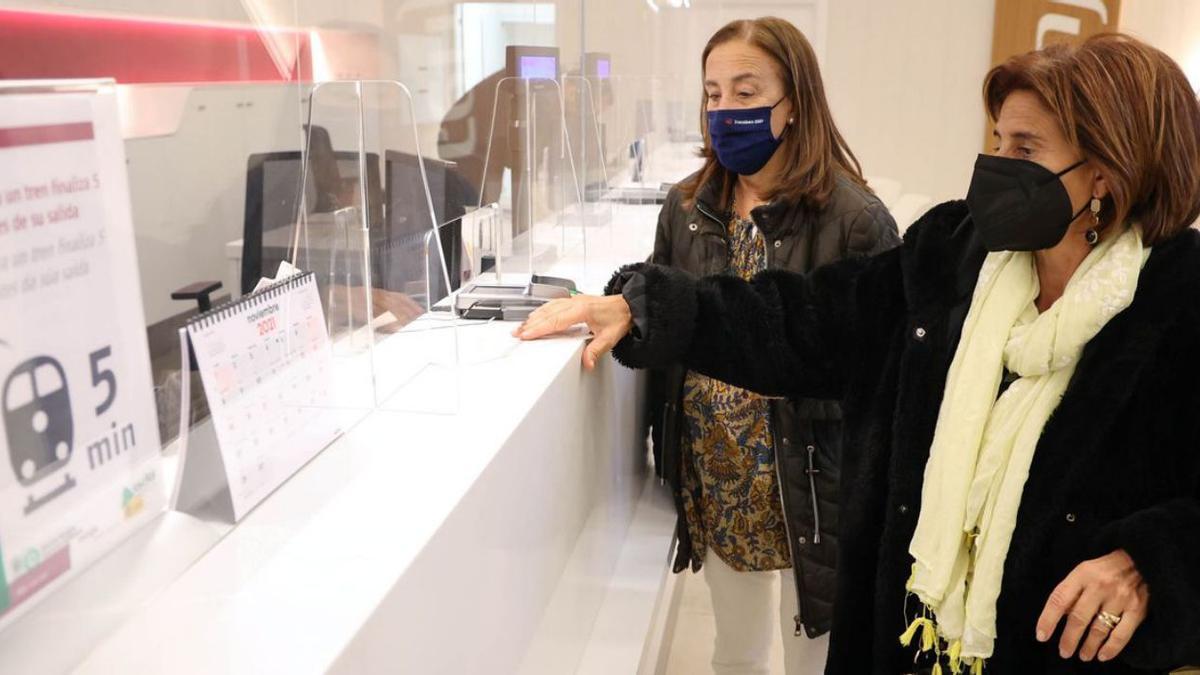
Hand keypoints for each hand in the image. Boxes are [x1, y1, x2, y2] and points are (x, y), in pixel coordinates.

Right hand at [513, 294, 632, 369]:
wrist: (628, 306)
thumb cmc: (619, 318)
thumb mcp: (610, 338)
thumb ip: (596, 351)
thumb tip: (587, 362)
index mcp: (582, 310)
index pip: (555, 320)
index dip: (539, 328)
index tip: (527, 334)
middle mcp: (575, 303)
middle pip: (547, 313)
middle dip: (531, 324)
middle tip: (517, 333)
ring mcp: (574, 300)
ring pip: (548, 307)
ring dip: (534, 317)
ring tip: (522, 327)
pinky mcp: (573, 301)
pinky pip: (553, 304)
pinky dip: (542, 311)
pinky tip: (536, 316)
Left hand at [1036, 549, 1148, 662]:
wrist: (1143, 558)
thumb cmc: (1109, 567)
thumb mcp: (1086, 569)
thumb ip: (1073, 590)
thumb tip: (1061, 615)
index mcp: (1083, 573)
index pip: (1059, 599)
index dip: (1048, 619)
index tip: (1042, 636)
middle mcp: (1100, 586)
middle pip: (1078, 618)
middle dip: (1069, 639)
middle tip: (1064, 652)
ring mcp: (1120, 598)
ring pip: (1099, 629)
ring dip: (1088, 646)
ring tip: (1082, 655)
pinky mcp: (1137, 608)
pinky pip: (1121, 634)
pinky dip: (1111, 648)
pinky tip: (1103, 655)